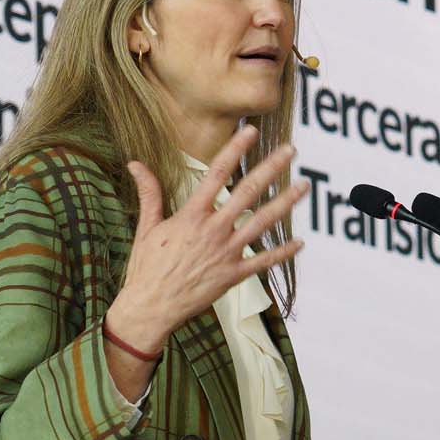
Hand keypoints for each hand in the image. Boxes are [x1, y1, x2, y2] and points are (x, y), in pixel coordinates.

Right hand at [106, 125, 308, 356]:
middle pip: (248, 192)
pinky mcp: (233, 275)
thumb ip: (149, 193)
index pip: (217, 174)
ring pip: (262, 223)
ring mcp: (226, 253)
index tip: (251, 130)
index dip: (235, 150)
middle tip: (290, 150)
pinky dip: (282, 252)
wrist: (149, 308)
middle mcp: (213, 230)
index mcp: (191, 215)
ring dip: (285, 202)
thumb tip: (135, 163)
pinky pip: (263, 262)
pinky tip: (300, 242)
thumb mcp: (147, 227)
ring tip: (304, 186)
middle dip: (271, 168)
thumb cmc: (146, 268)